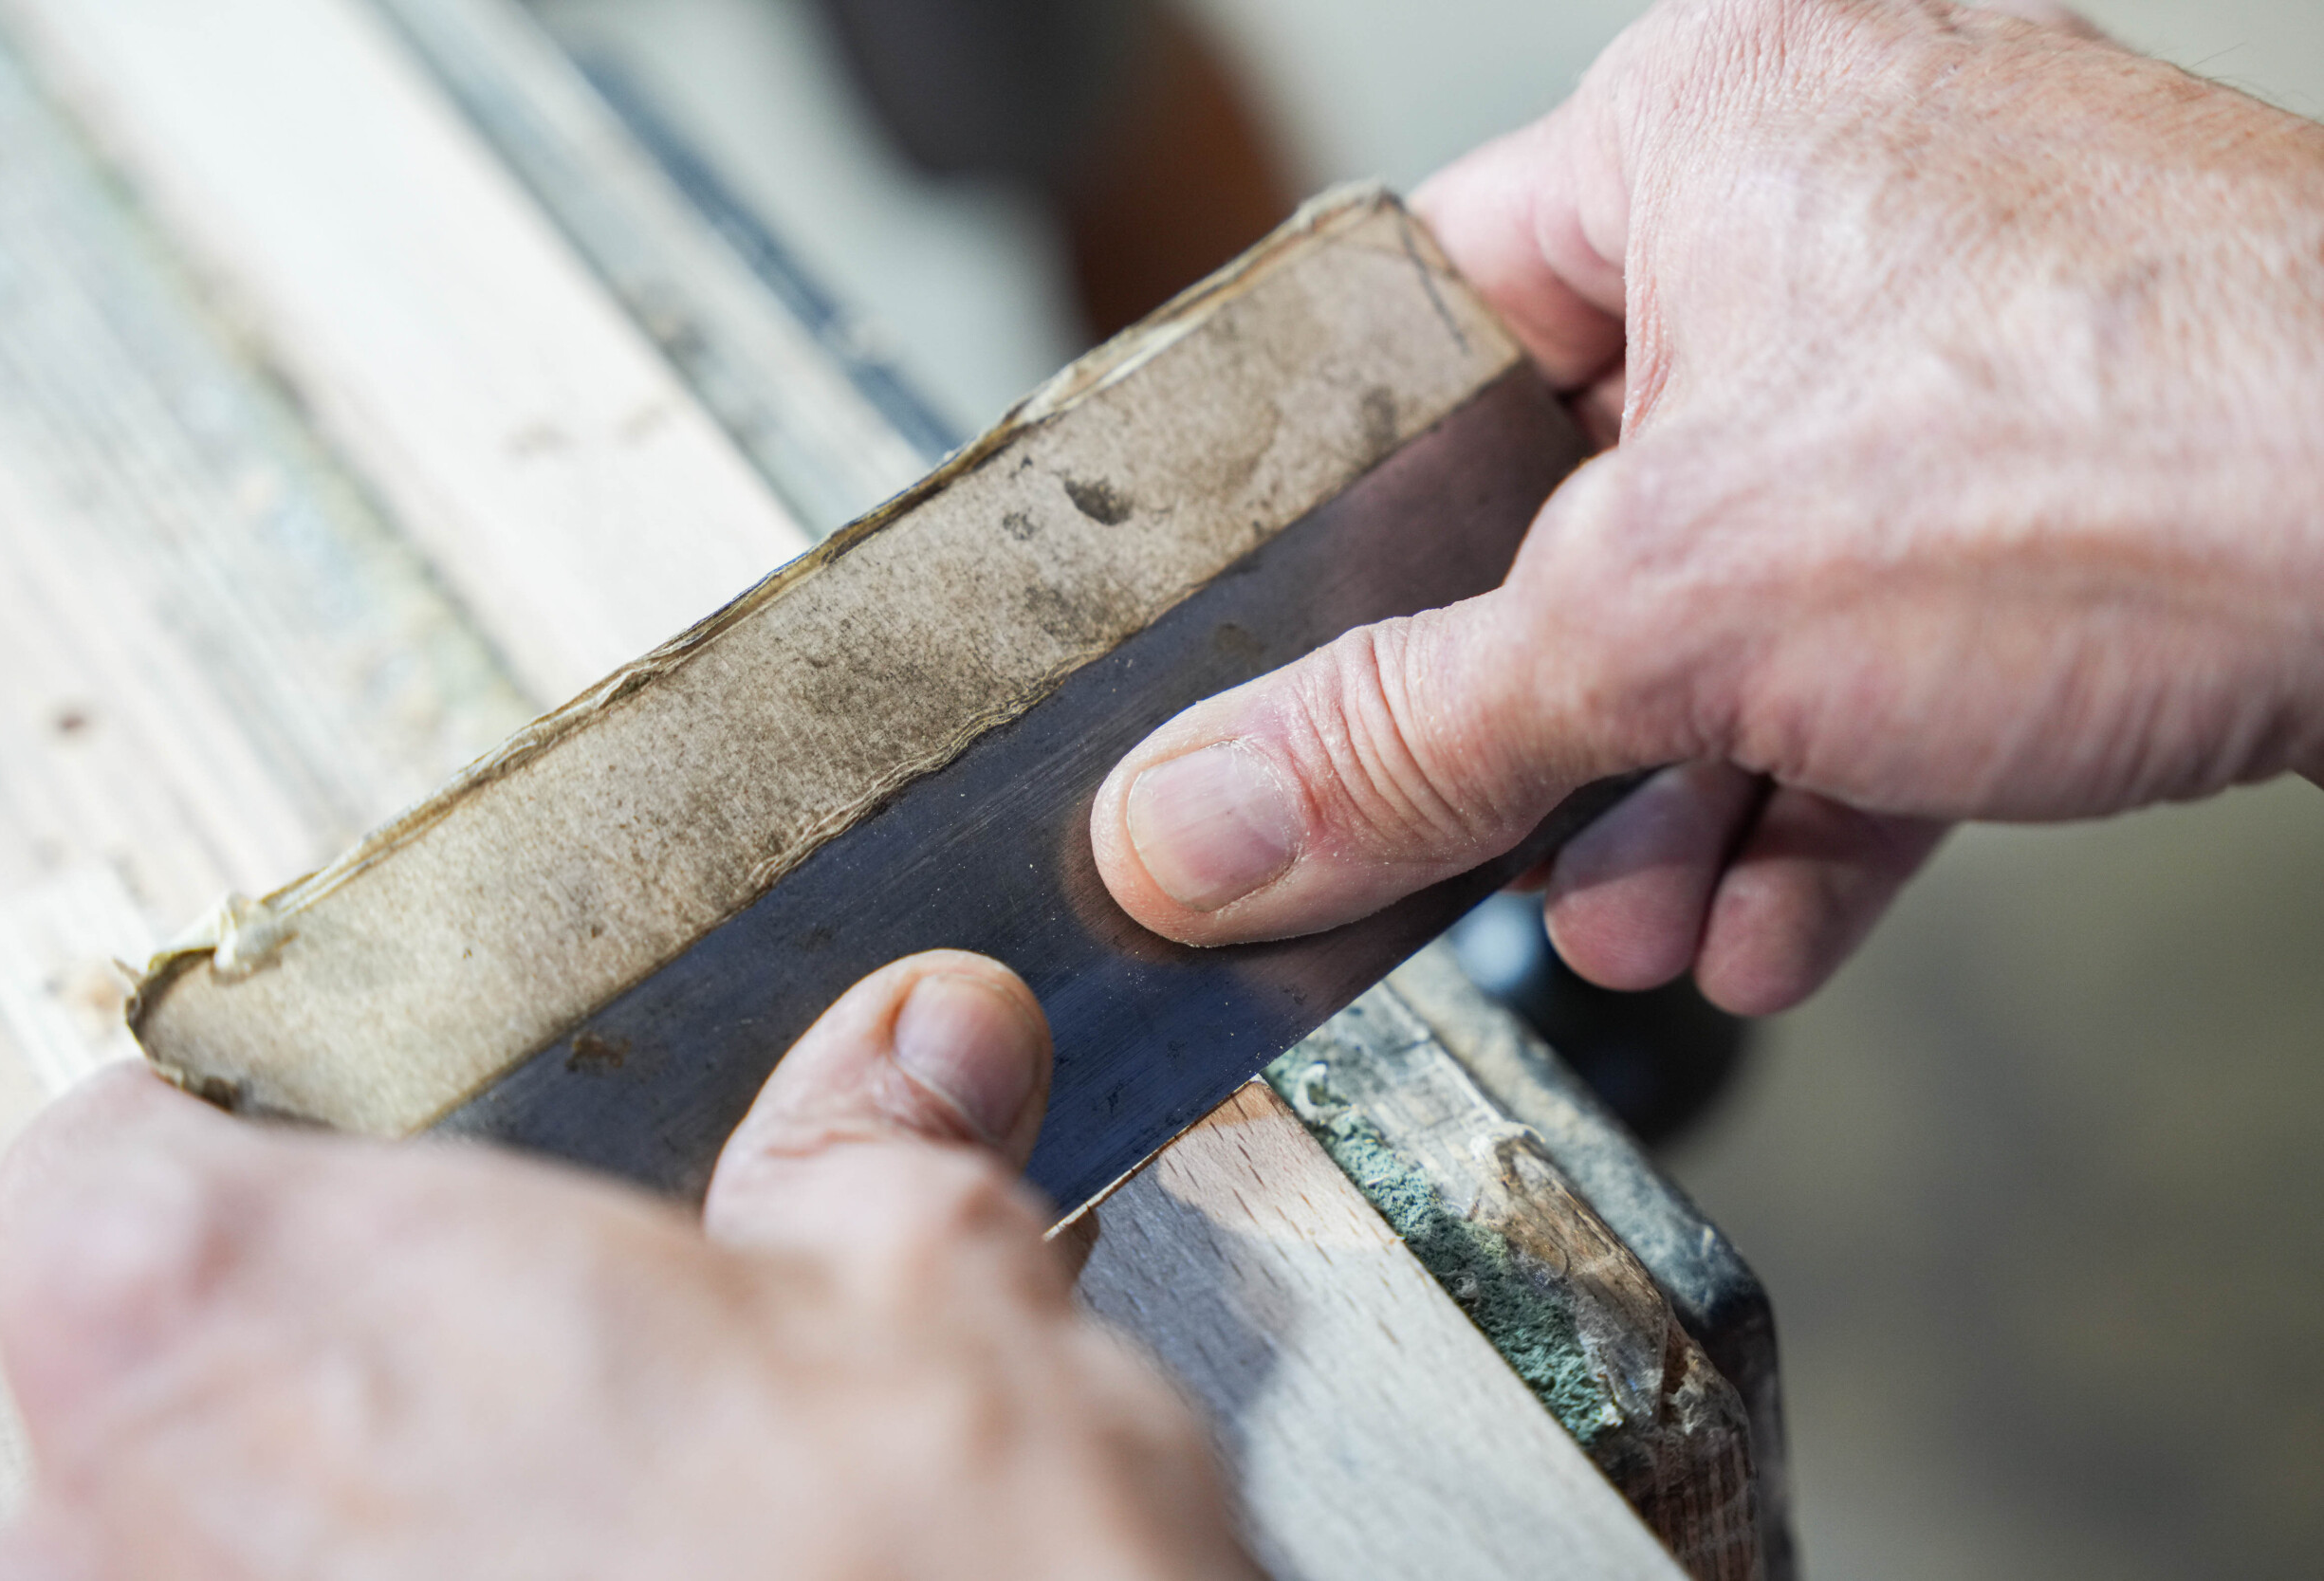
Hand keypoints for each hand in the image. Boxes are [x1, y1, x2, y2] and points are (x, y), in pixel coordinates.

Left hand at [0, 953, 1253, 1580]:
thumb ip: (863, 1152)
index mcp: (228, 1301)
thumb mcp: (929, 1289)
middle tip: (566, 1398)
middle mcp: (125, 1538)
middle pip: (161, 1405)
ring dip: (383, 1559)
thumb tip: (916, 1061)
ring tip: (604, 1553)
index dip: (273, 1165)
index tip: (393, 1197)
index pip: (120, 1165)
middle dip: (355, 1386)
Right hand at [1091, 0, 2323, 1012]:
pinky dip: (1824, 788)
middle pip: (1583, 495)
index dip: (1348, 510)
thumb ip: (1404, 731)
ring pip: (1745, 591)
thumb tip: (1196, 819)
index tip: (1306, 650)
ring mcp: (1975, 340)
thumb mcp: (1668, 615)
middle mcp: (1838, 202)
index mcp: (1705, 124)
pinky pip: (1888, 640)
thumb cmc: (2141, 447)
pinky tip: (1774, 916)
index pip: (1429, 323)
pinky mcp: (2079, 476)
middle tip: (1483, 833)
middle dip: (1546, 717)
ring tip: (1641, 914)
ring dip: (1681, 788)